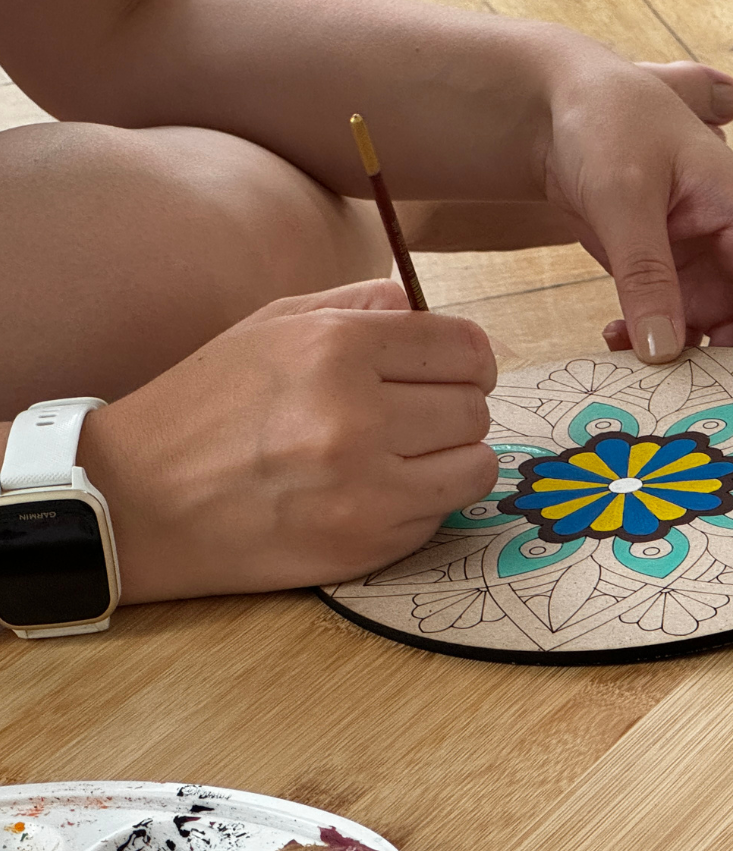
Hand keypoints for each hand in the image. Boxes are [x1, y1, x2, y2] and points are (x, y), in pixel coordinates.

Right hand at [78, 280, 497, 603]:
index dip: (470, 360)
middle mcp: (358, 417)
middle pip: (475, 409)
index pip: (467, 349)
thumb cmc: (208, 404)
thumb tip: (425, 306)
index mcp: (337, 347)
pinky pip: (441, 515)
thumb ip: (360, 304)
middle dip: (455, 409)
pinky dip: (422, 503)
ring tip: (406, 456)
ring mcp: (366, 490)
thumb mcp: (273, 324)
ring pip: (476, 467)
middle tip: (414, 417)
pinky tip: (374, 493)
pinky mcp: (366, 546)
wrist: (139, 501)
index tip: (454, 372)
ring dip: (452, 459)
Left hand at [540, 62, 732, 362]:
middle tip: (679, 396)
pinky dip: (656, 354)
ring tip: (636, 369)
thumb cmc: (607, 126)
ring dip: (688, 372)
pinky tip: (616, 342)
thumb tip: (662, 353)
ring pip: (726, 351)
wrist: (565, 113)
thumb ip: (645, 273)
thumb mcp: (624, 194)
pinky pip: (683, 342)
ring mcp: (711, 278)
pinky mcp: (677, 290)